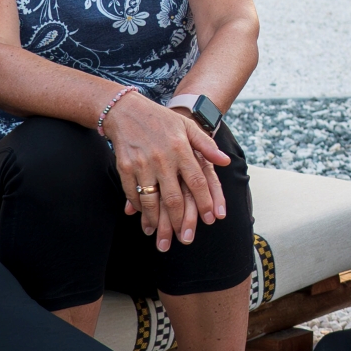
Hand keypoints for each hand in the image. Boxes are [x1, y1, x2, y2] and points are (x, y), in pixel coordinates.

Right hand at [104, 91, 225, 252]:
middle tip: (186, 239)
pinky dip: (138, 209)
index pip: (197, 181)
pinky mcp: (125, 167)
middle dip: (181, 222)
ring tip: (160, 237)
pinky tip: (144, 219)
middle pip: (174, 197)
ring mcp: (142, 164)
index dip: (205, 202)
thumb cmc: (161, 120)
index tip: (211, 219)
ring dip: (157, 222)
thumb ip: (206, 145)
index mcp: (181, 149)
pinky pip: (133, 193)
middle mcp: (163, 158)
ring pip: (151, 200)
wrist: (125, 110)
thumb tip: (225, 161)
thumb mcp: (187, 126)